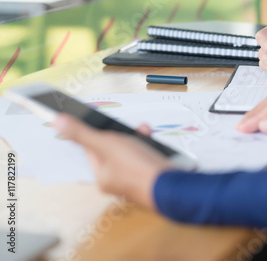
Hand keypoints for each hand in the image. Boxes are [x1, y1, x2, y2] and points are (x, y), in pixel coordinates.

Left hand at [53, 114, 174, 209]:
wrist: (172, 184)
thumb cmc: (139, 168)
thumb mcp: (106, 144)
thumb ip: (82, 133)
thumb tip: (57, 121)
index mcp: (102, 176)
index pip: (92, 148)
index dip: (96, 131)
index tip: (98, 119)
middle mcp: (117, 179)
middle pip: (114, 148)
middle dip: (122, 133)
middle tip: (127, 127)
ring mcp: (136, 177)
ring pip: (132, 150)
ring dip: (138, 137)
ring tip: (144, 130)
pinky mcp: (152, 173)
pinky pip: (146, 155)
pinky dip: (150, 145)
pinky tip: (153, 140)